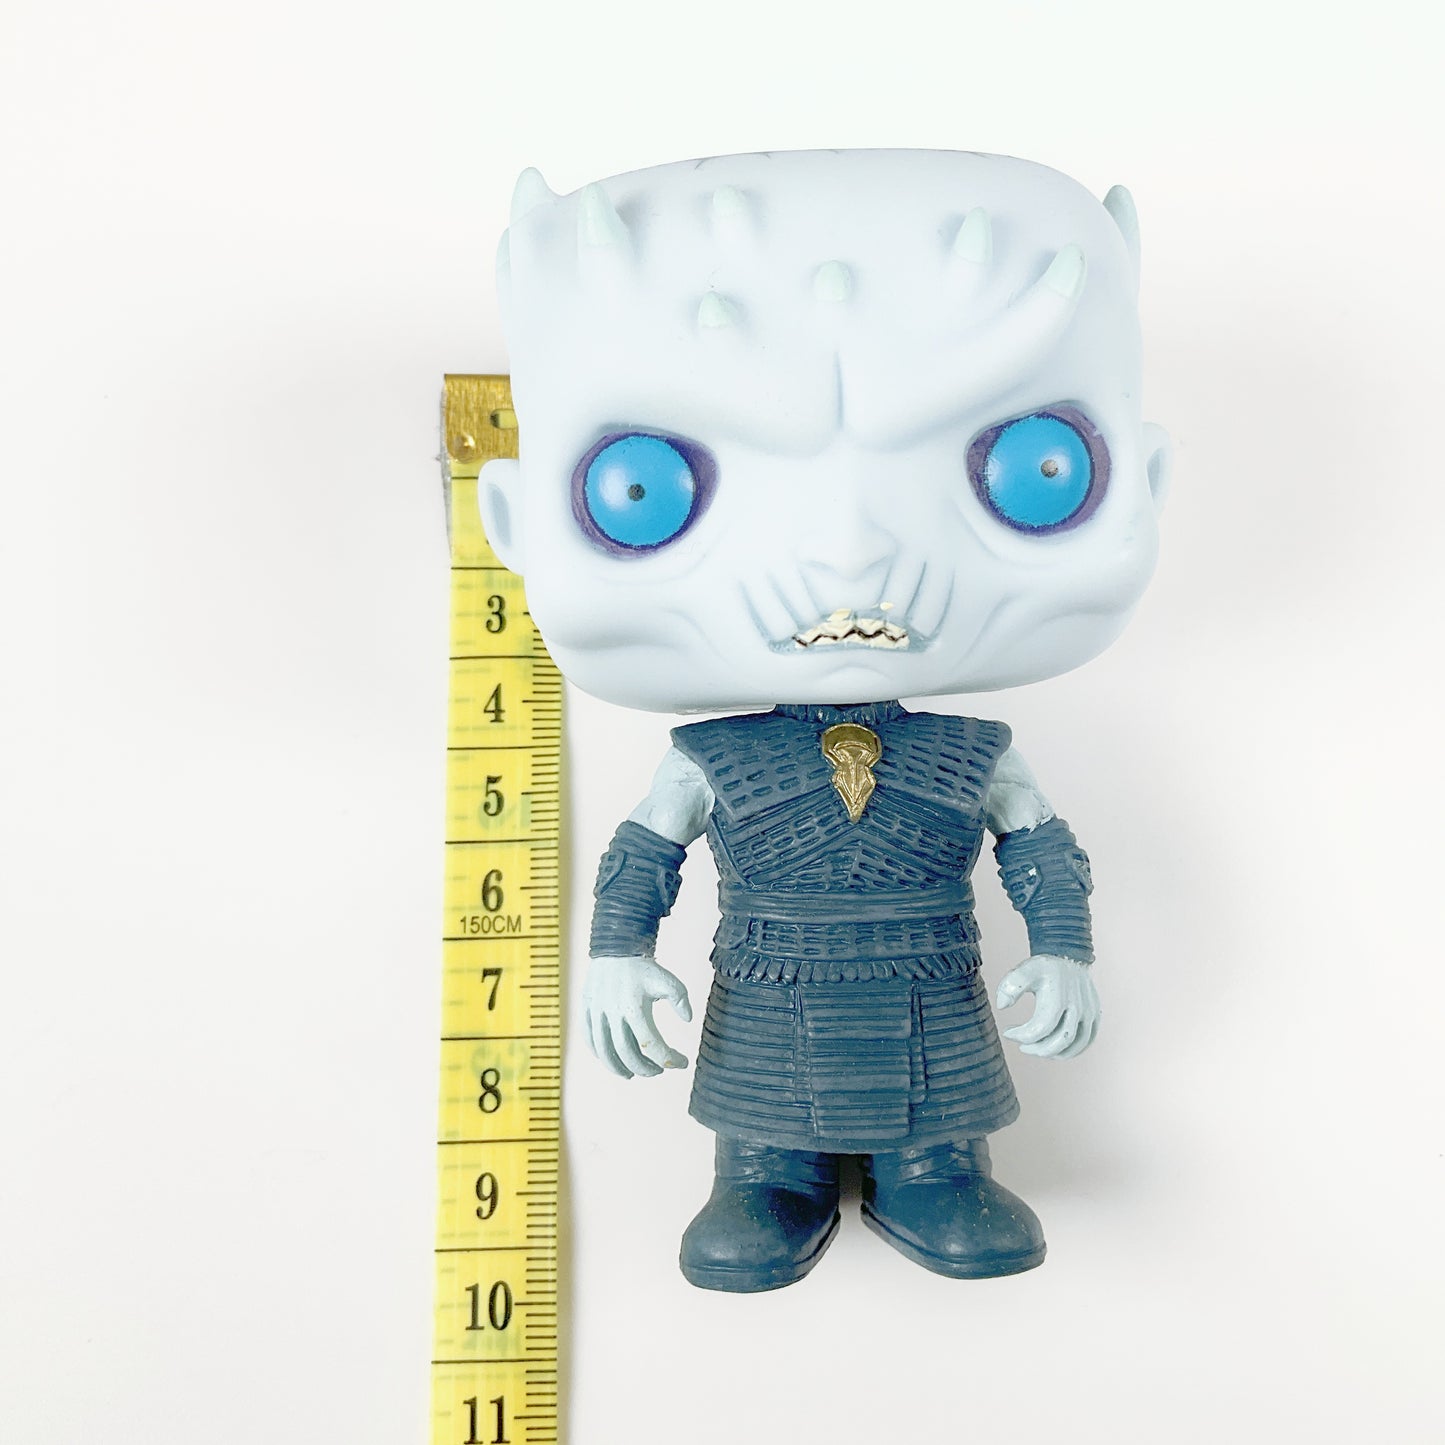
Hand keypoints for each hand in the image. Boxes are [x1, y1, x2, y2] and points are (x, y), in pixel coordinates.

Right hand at [582, 955, 692, 1078]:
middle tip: (657, 1071)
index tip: (681, 1062)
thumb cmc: (643, 967)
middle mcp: (613, 1012)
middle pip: (626, 1053)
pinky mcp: (586, 1009)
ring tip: (631, 1074)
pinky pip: (588, 1038)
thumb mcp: (668, 981)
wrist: (616, 947)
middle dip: (644, 1068)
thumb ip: (680, 1000)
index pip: (651, 1045)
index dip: (668, 1059)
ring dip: (618, 1068)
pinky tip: (610, 1059)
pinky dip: (598, 1053)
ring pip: (604, 1051)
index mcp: (634, 1008)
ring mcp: (597, 1012)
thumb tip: (688, 1020)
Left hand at [995, 954, 1098, 1059]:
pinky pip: (1087, 1041)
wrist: (1069, 957)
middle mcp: (1077, 1007)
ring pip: (1076, 1045)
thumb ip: (1010, 986)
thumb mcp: (1023, 971)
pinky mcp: (1095, 1016)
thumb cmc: (1044, 967)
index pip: (1040, 1029)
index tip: (1008, 1032)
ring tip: (1037, 1049)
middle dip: (1037, 1049)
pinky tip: (1056, 1049)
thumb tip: (1002, 1006)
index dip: (1021, 1036)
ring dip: (1054, 1053)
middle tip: (1022, 1047)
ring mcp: (1089, 1013)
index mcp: (1058, 998)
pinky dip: (1072, 1050)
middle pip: (1060, 1041)